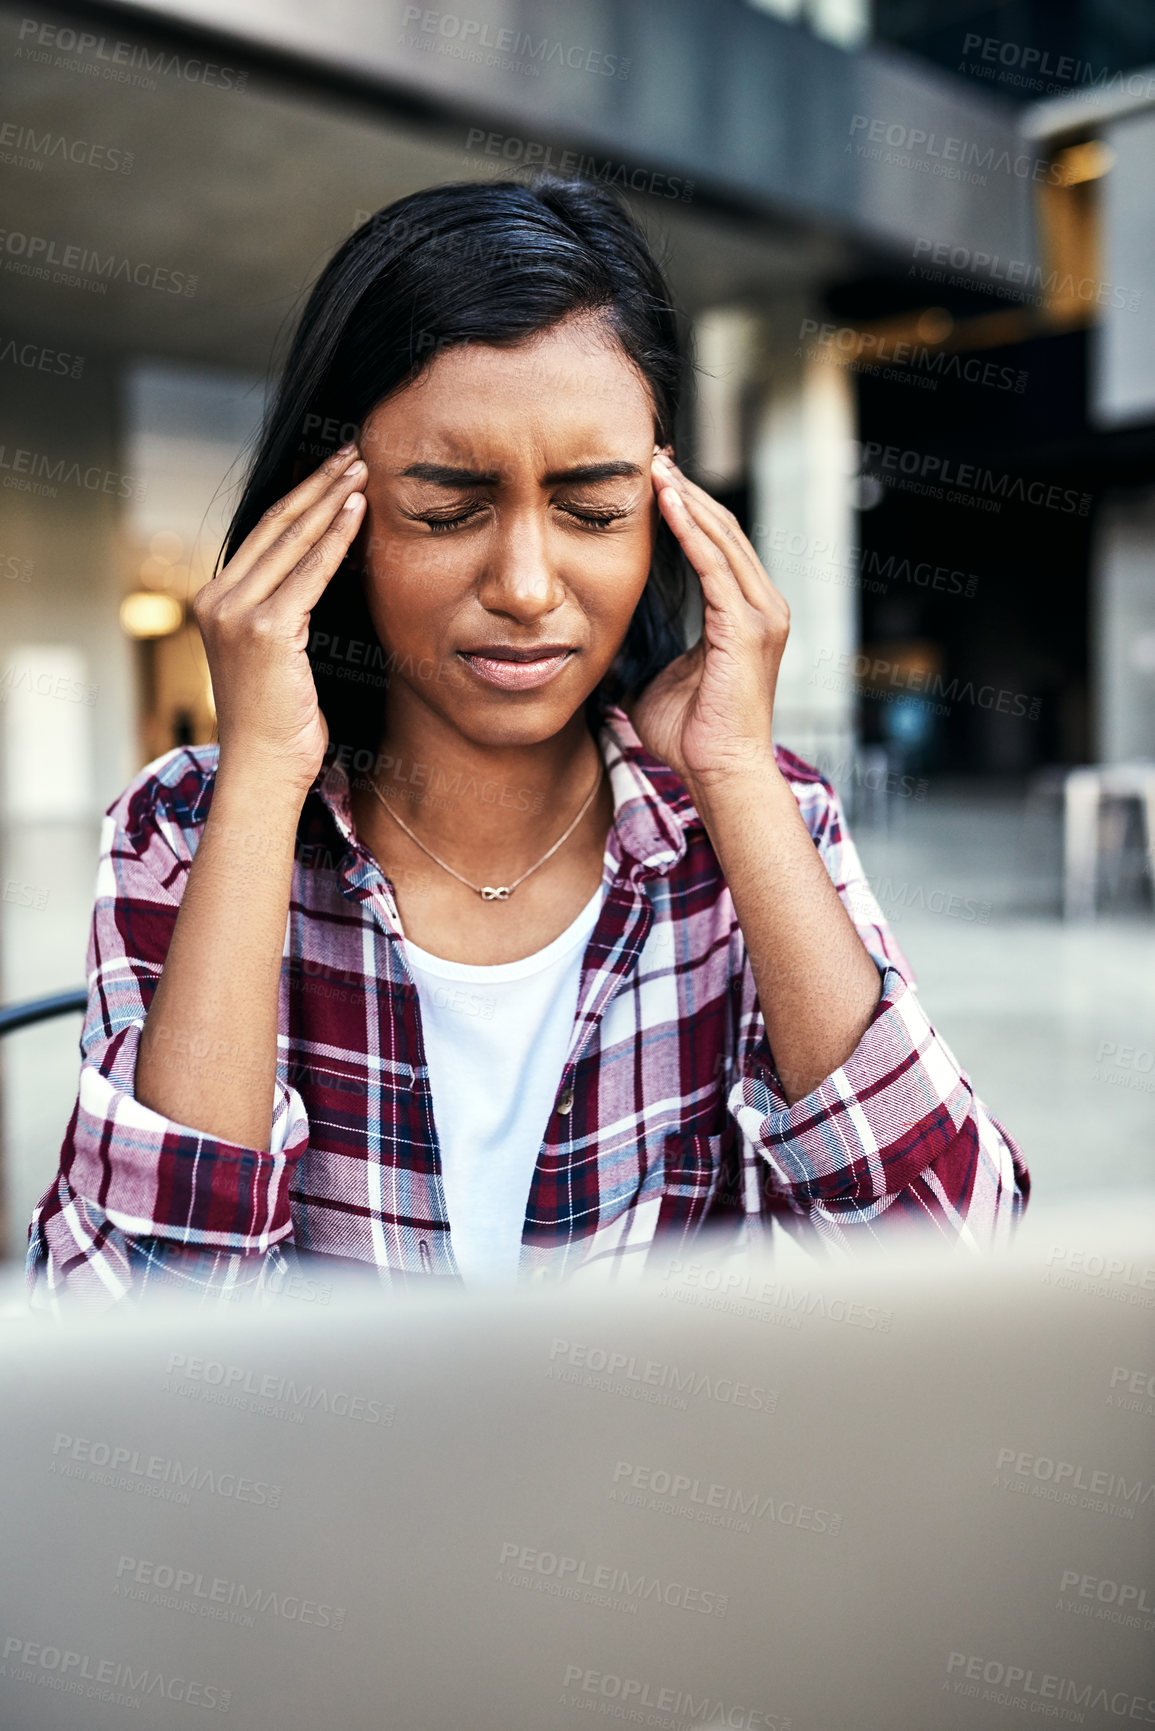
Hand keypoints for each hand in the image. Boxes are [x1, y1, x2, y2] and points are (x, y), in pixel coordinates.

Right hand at [192, 444, 366, 794]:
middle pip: (277, 525)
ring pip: (292, 539)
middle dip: (319, 483)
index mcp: (215, 600)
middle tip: (354, 450)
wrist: (265, 768)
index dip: (302, 496)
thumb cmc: (281, 722)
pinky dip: (337, 536)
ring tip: (362, 465)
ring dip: (331, 497)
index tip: (335, 468)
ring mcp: (236, 613)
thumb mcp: (278, 655)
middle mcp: (217, 599)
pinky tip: (359, 508)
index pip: (265, 534)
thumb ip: (286, 612)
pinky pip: (309, 572)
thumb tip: (321, 573)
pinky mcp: (264, 629)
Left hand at [628, 450, 788, 791]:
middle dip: (687, 491)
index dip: (688, 510)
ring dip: (687, 500)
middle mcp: (763, 607)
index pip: (718, 546)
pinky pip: (715, 565)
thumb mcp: (661, 677)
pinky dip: (691, 531)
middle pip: (723, 531)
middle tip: (653, 456)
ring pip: (722, 539)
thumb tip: (606, 635)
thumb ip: (647, 648)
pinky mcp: (748, 627)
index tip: (657, 481)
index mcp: (746, 616)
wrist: (720, 773)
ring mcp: (761, 615)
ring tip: (657, 466)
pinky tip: (667, 502)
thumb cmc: (691, 736)